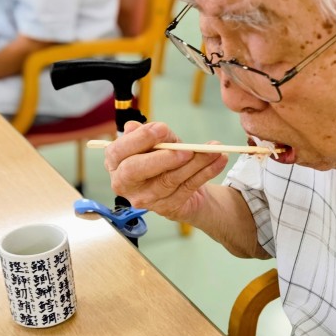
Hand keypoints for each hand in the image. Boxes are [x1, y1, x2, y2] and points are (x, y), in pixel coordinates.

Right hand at [104, 121, 227, 221]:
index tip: (162, 128)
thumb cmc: (164, 158)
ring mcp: (145, 199)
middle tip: (186, 150)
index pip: (119, 151)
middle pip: (136, 171)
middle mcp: (124, 184)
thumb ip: (149, 135)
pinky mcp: (167, 208)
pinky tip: (219, 160)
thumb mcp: (158, 142)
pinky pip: (188, 188)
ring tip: (214, 150)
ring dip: (195, 163)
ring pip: (169, 179)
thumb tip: (134, 127)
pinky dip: (206, 172)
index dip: (139, 140)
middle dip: (163, 158)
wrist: (183, 185)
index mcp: (116, 162)